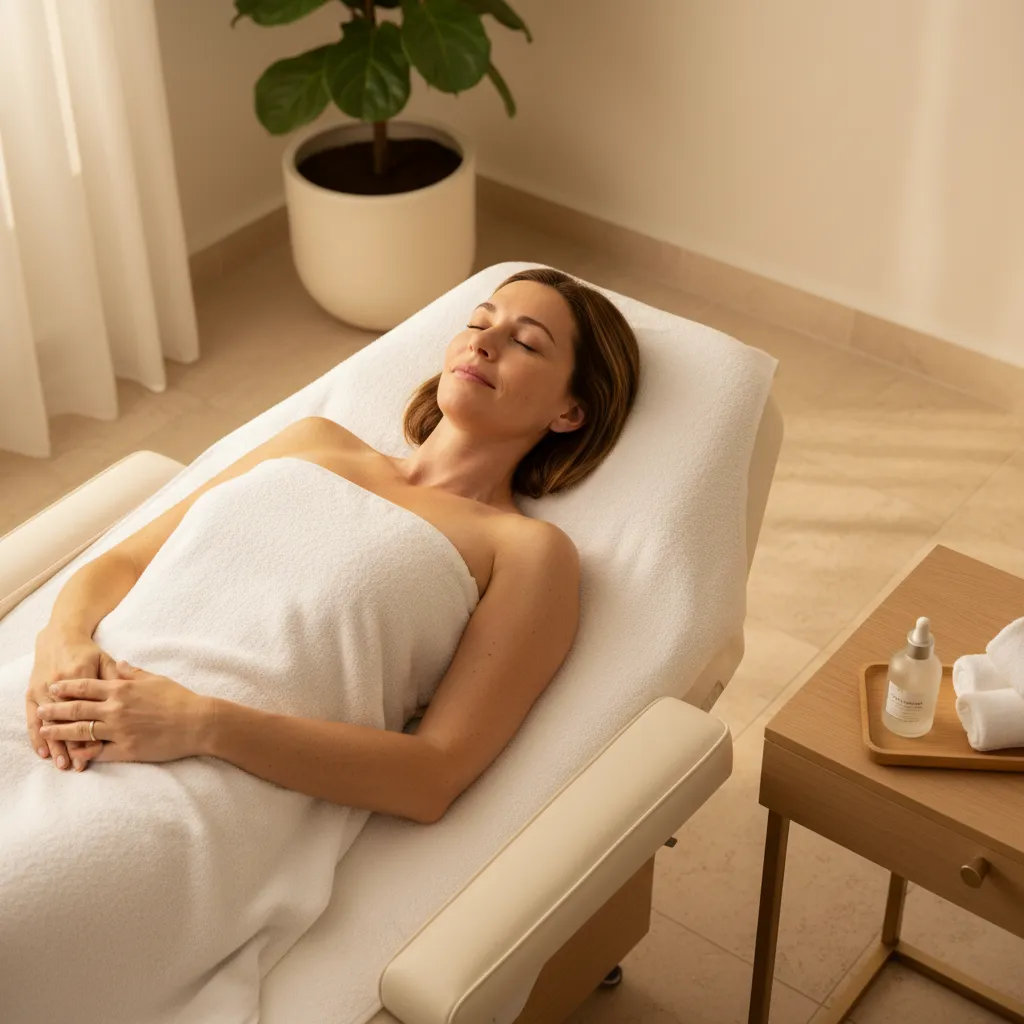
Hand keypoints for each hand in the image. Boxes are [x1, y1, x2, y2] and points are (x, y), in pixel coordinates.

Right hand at [26, 627, 111, 770]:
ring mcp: (44, 688)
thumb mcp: (106, 662)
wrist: (60, 637)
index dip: (93, 729)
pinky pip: (31, 717)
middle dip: (72, 743)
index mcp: (83, 674)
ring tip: (61, 764)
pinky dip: (36, 735)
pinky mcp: (33, 691)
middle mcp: (61, 683)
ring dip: (55, 744)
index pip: (88, 708)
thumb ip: (119, 678)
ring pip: (49, 721)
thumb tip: (132, 698)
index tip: (100, 748)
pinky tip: (42, 752)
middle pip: (67, 719)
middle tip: (78, 766)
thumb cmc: (88, 653)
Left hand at [36, 660, 212, 765]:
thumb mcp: (155, 679)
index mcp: (122, 690)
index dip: (66, 688)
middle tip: (41, 711)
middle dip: (55, 710)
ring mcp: (119, 730)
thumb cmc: (179, 698)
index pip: (85, 687)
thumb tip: (120, 663)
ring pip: (81, 732)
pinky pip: (99, 752)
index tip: (53, 688)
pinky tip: (73, 753)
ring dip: (61, 732)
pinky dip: (84, 753)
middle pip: (77, 709)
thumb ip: (134, 672)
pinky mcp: (127, 749)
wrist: (197, 722)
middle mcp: (116, 709)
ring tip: (47, 732)